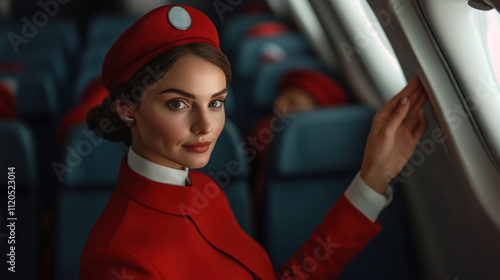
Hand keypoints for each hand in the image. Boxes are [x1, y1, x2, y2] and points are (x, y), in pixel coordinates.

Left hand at [360, 77, 427, 193]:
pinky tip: (424, 114)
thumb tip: (405, 101)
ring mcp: (402, 131)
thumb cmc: (375, 153)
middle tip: (426, 81)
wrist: (379, 173)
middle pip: (408, 104)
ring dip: (421, 103)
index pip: (399, 100)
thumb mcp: (385, 133)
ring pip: (415, 114)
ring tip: (429, 92)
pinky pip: (419, 128)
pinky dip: (422, 121)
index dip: (408, 89)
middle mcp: (394, 123)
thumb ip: (396, 117)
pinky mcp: (410, 140)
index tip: (417, 79)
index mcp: (384, 118)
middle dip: (417, 92)